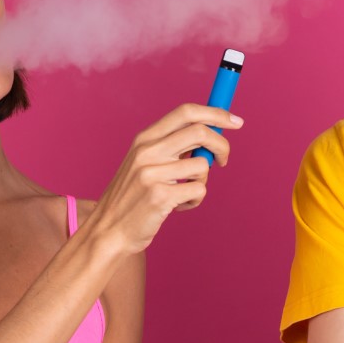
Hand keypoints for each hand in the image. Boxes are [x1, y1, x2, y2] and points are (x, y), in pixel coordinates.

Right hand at [80, 103, 241, 261]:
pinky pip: (199, 191)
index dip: (215, 113)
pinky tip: (178, 207)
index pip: (185, 112)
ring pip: (203, 166)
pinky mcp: (160, 196)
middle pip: (200, 132)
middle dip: (222, 144)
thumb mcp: (144, 163)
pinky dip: (195, 201)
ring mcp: (152, 173)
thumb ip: (171, 147)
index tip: (235, 121)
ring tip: (183, 193)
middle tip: (224, 160)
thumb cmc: (132, 197)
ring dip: (202, 182)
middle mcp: (147, 151)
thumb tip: (211, 135)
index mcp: (144, 139)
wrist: (108, 231)